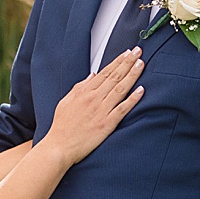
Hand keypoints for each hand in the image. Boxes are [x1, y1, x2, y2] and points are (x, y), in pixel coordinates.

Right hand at [44, 48, 144, 166]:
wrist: (59, 147)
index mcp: (84, 92)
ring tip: (141, 64)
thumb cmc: (62, 127)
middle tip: (138, 51)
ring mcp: (101, 111)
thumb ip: (80, 87)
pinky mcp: (106, 124)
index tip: (127, 53)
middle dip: (127, 62)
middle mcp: (94, 99)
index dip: (117, 61)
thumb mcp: (66, 101)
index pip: (104, 72)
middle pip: (114, 76)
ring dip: (132, 75)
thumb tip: (92, 76)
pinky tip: (141, 90)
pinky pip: (122, 109)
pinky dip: (132, 99)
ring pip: (120, 89)